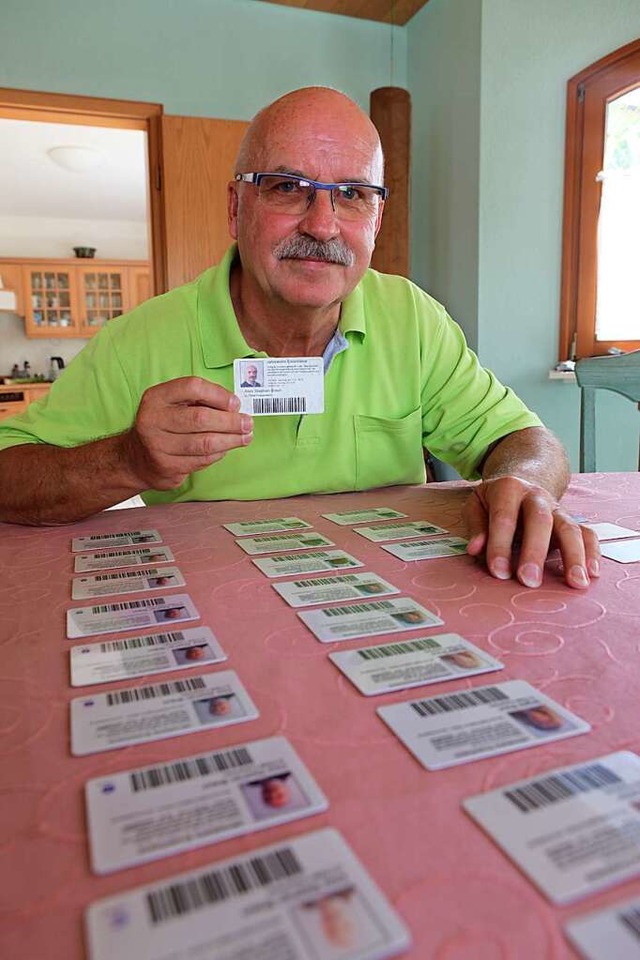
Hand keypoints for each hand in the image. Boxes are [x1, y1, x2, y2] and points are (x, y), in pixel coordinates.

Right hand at [122, 377, 252, 489]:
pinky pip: (202, 460)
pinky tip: (226, 448)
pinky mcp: (167, 466)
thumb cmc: (164, 426)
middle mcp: (153, 420)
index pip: (192, 387)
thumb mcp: (173, 405)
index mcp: (156, 397)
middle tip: (248, 423)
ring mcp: (158, 445)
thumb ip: (199, 401)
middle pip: (201, 418)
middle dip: (230, 422)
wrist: (137, 458)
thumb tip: (234, 407)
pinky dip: (219, 453)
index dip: (219, 394)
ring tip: (245, 437)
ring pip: (204, 443)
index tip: (236, 403)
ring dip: (230, 440)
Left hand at [463, 475, 600, 588]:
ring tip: (574, 583)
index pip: (504, 518)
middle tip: (529, 581)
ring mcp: (557, 508)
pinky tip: (591, 573)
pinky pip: (587, 534)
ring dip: (573, 556)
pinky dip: (592, 552)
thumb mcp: (477, 504)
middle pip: (540, 521)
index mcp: (508, 489)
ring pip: (570, 528)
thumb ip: (476, 526)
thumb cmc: (496, 501)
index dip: (500, 545)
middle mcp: (536, 496)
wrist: (523, 480)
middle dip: (535, 552)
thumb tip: (475, 549)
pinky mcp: (572, 520)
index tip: (498, 572)